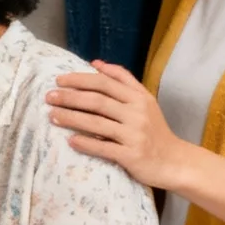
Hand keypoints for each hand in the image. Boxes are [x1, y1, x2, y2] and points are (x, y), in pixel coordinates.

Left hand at [47, 62, 187, 189]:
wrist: (174, 161)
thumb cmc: (154, 130)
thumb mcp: (145, 100)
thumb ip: (123, 79)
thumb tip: (96, 63)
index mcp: (138, 98)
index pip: (105, 83)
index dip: (80, 80)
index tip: (59, 80)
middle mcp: (137, 114)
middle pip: (98, 101)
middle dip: (70, 97)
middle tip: (50, 97)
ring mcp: (134, 135)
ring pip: (97, 123)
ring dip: (71, 118)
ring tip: (52, 116)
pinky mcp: (131, 156)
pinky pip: (103, 148)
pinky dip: (85, 143)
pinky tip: (70, 140)